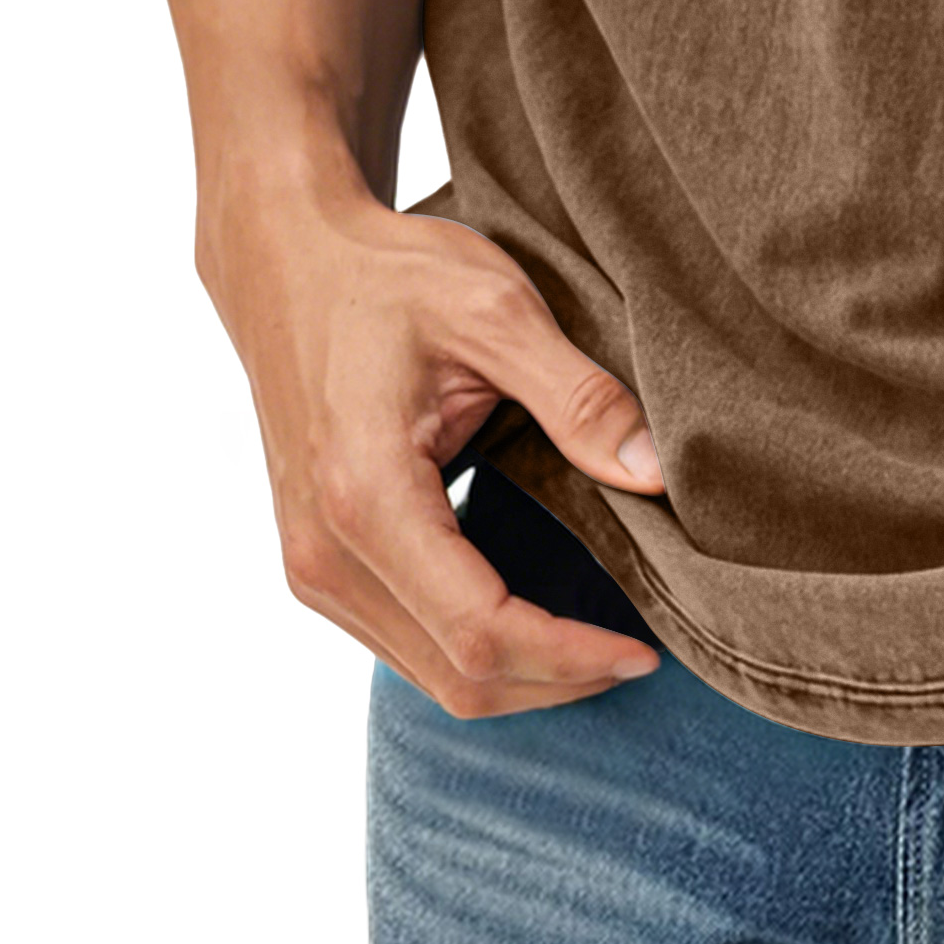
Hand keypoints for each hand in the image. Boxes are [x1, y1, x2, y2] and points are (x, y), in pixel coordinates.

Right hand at [198, 163, 668, 715]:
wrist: (288, 262)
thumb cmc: (387, 275)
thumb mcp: (496, 309)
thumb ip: (578, 396)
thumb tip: (656, 474)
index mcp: (365, 496)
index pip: (480, 632)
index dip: (570, 657)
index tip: (643, 652)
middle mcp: (324, 552)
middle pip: (456, 677)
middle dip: (556, 681)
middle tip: (637, 656)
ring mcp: (310, 565)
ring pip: (427, 674)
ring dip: (519, 677)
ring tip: (599, 642)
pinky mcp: (315, 561)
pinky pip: (403, 642)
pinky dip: (475, 651)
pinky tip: (536, 618)